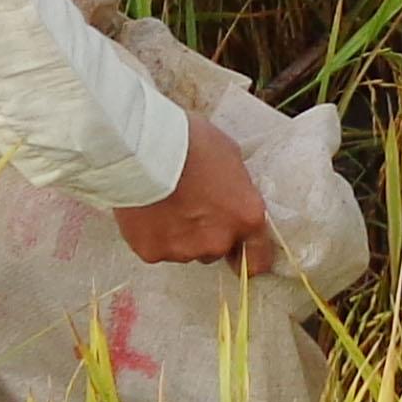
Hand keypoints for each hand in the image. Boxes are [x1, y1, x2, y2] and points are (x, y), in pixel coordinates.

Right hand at [113, 113, 279, 273]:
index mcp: (246, 217)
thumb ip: (236, 187)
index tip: (241, 254)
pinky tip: (147, 211)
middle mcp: (218, 241)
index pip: (258, 258)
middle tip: (190, 206)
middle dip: (206, 233)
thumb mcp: (229, 155)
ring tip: (164, 204)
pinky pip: (156, 247)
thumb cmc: (190, 144)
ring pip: (185, 250)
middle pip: (216, 248)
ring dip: (178, 234)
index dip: (250, 257)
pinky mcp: (153, 252)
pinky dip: (153, 235)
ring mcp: (184, 250)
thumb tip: (231, 194)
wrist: (144, 150)